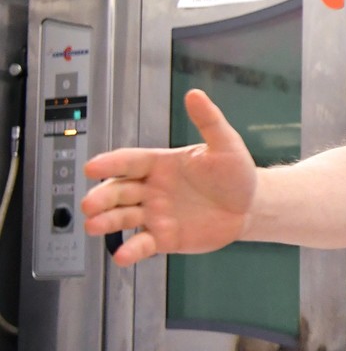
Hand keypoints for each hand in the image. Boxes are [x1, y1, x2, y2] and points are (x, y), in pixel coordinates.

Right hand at [80, 89, 255, 265]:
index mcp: (159, 164)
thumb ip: (209, 121)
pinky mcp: (164, 237)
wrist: (250, 206)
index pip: (129, 162)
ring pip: (123, 217)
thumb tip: (195, 94)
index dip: (110, 164)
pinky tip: (122, 256)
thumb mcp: (225, 144)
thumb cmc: (235, 173)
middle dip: (102, 197)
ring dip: (107, 222)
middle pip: (118, 191)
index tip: (93, 167)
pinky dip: (131, 250)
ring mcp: (155, 214)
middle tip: (90, 204)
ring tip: (94, 226)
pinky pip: (143, 244)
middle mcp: (151, 189)